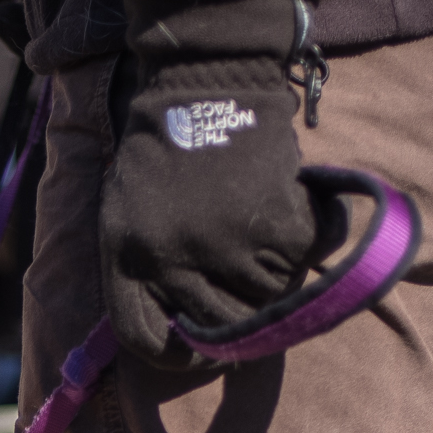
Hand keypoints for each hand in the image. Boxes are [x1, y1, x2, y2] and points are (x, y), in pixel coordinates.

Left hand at [97, 0, 320, 368]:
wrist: (204, 82)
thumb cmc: (162, 150)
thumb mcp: (123, 212)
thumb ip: (140, 271)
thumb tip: (176, 330)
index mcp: (127, 259)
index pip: (145, 338)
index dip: (177, 349)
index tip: (200, 342)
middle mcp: (173, 261)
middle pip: (217, 328)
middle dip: (239, 320)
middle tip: (255, 296)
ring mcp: (226, 247)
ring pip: (266, 299)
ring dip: (276, 274)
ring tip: (269, 238)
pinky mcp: (276, 226)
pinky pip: (302, 261)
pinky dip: (309, 239)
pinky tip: (296, 211)